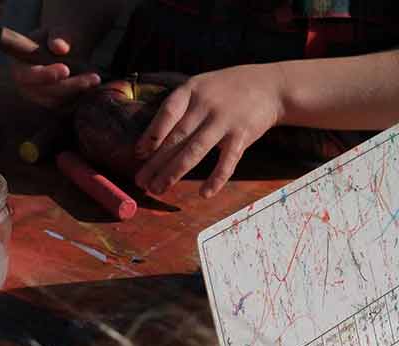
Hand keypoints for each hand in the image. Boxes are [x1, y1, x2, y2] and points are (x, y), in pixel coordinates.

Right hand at [11, 31, 101, 107]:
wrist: (64, 47)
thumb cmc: (59, 36)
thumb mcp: (59, 29)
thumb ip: (59, 35)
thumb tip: (60, 47)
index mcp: (19, 65)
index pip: (26, 75)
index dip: (44, 75)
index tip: (66, 70)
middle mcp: (24, 85)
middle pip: (42, 92)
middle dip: (69, 86)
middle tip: (92, 78)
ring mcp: (36, 97)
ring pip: (55, 102)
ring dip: (77, 92)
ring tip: (96, 79)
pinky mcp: (50, 103)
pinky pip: (64, 106)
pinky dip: (78, 98)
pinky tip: (92, 87)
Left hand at [134, 64, 284, 197]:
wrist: (273, 86)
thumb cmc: (226, 90)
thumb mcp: (200, 87)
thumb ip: (177, 109)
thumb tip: (147, 144)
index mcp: (192, 91)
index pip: (166, 113)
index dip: (151, 135)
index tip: (139, 154)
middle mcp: (206, 105)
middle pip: (176, 138)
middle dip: (156, 164)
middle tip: (141, 183)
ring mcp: (225, 121)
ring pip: (194, 152)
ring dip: (173, 173)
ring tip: (158, 189)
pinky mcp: (242, 135)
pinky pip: (227, 161)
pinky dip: (216, 178)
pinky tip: (204, 194)